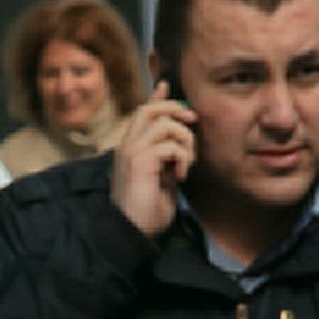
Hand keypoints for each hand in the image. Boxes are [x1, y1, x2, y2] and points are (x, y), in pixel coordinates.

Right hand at [109, 86, 195, 237]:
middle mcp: (126, 146)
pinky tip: (181, 175)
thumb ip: (167, 157)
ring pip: (164, 123)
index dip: (156, 97)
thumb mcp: (162, 179)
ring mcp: (130, 152)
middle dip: (175, 110)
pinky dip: (183, 158)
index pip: (142, 113)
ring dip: (185, 140)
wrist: (132, 233)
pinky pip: (169, 144)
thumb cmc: (147, 212)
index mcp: (130, 149)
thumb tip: (181, 141)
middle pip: (150, 109)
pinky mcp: (139, 161)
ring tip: (187, 163)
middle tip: (192, 123)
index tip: (166, 85)